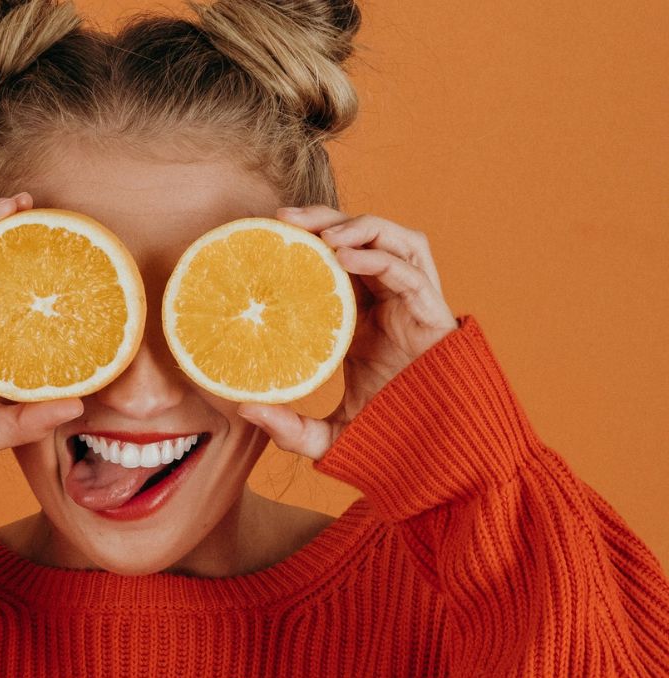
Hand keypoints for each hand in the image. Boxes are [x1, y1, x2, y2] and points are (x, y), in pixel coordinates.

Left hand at [237, 206, 458, 459]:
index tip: (268, 234)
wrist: (437, 456)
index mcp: (362, 317)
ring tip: (321, 234)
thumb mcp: (327, 435)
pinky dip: (378, 257)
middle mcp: (388, 302)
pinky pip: (409, 271)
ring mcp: (413, 304)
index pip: (335, 260)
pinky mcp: (434, 314)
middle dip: (325, 218)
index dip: (307, 240)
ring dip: (358, 226)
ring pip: (392, 239)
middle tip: (284, 218)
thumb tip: (244, 410)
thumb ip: (289, 427)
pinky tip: (345, 257)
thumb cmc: (388, 437)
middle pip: (361, 237)